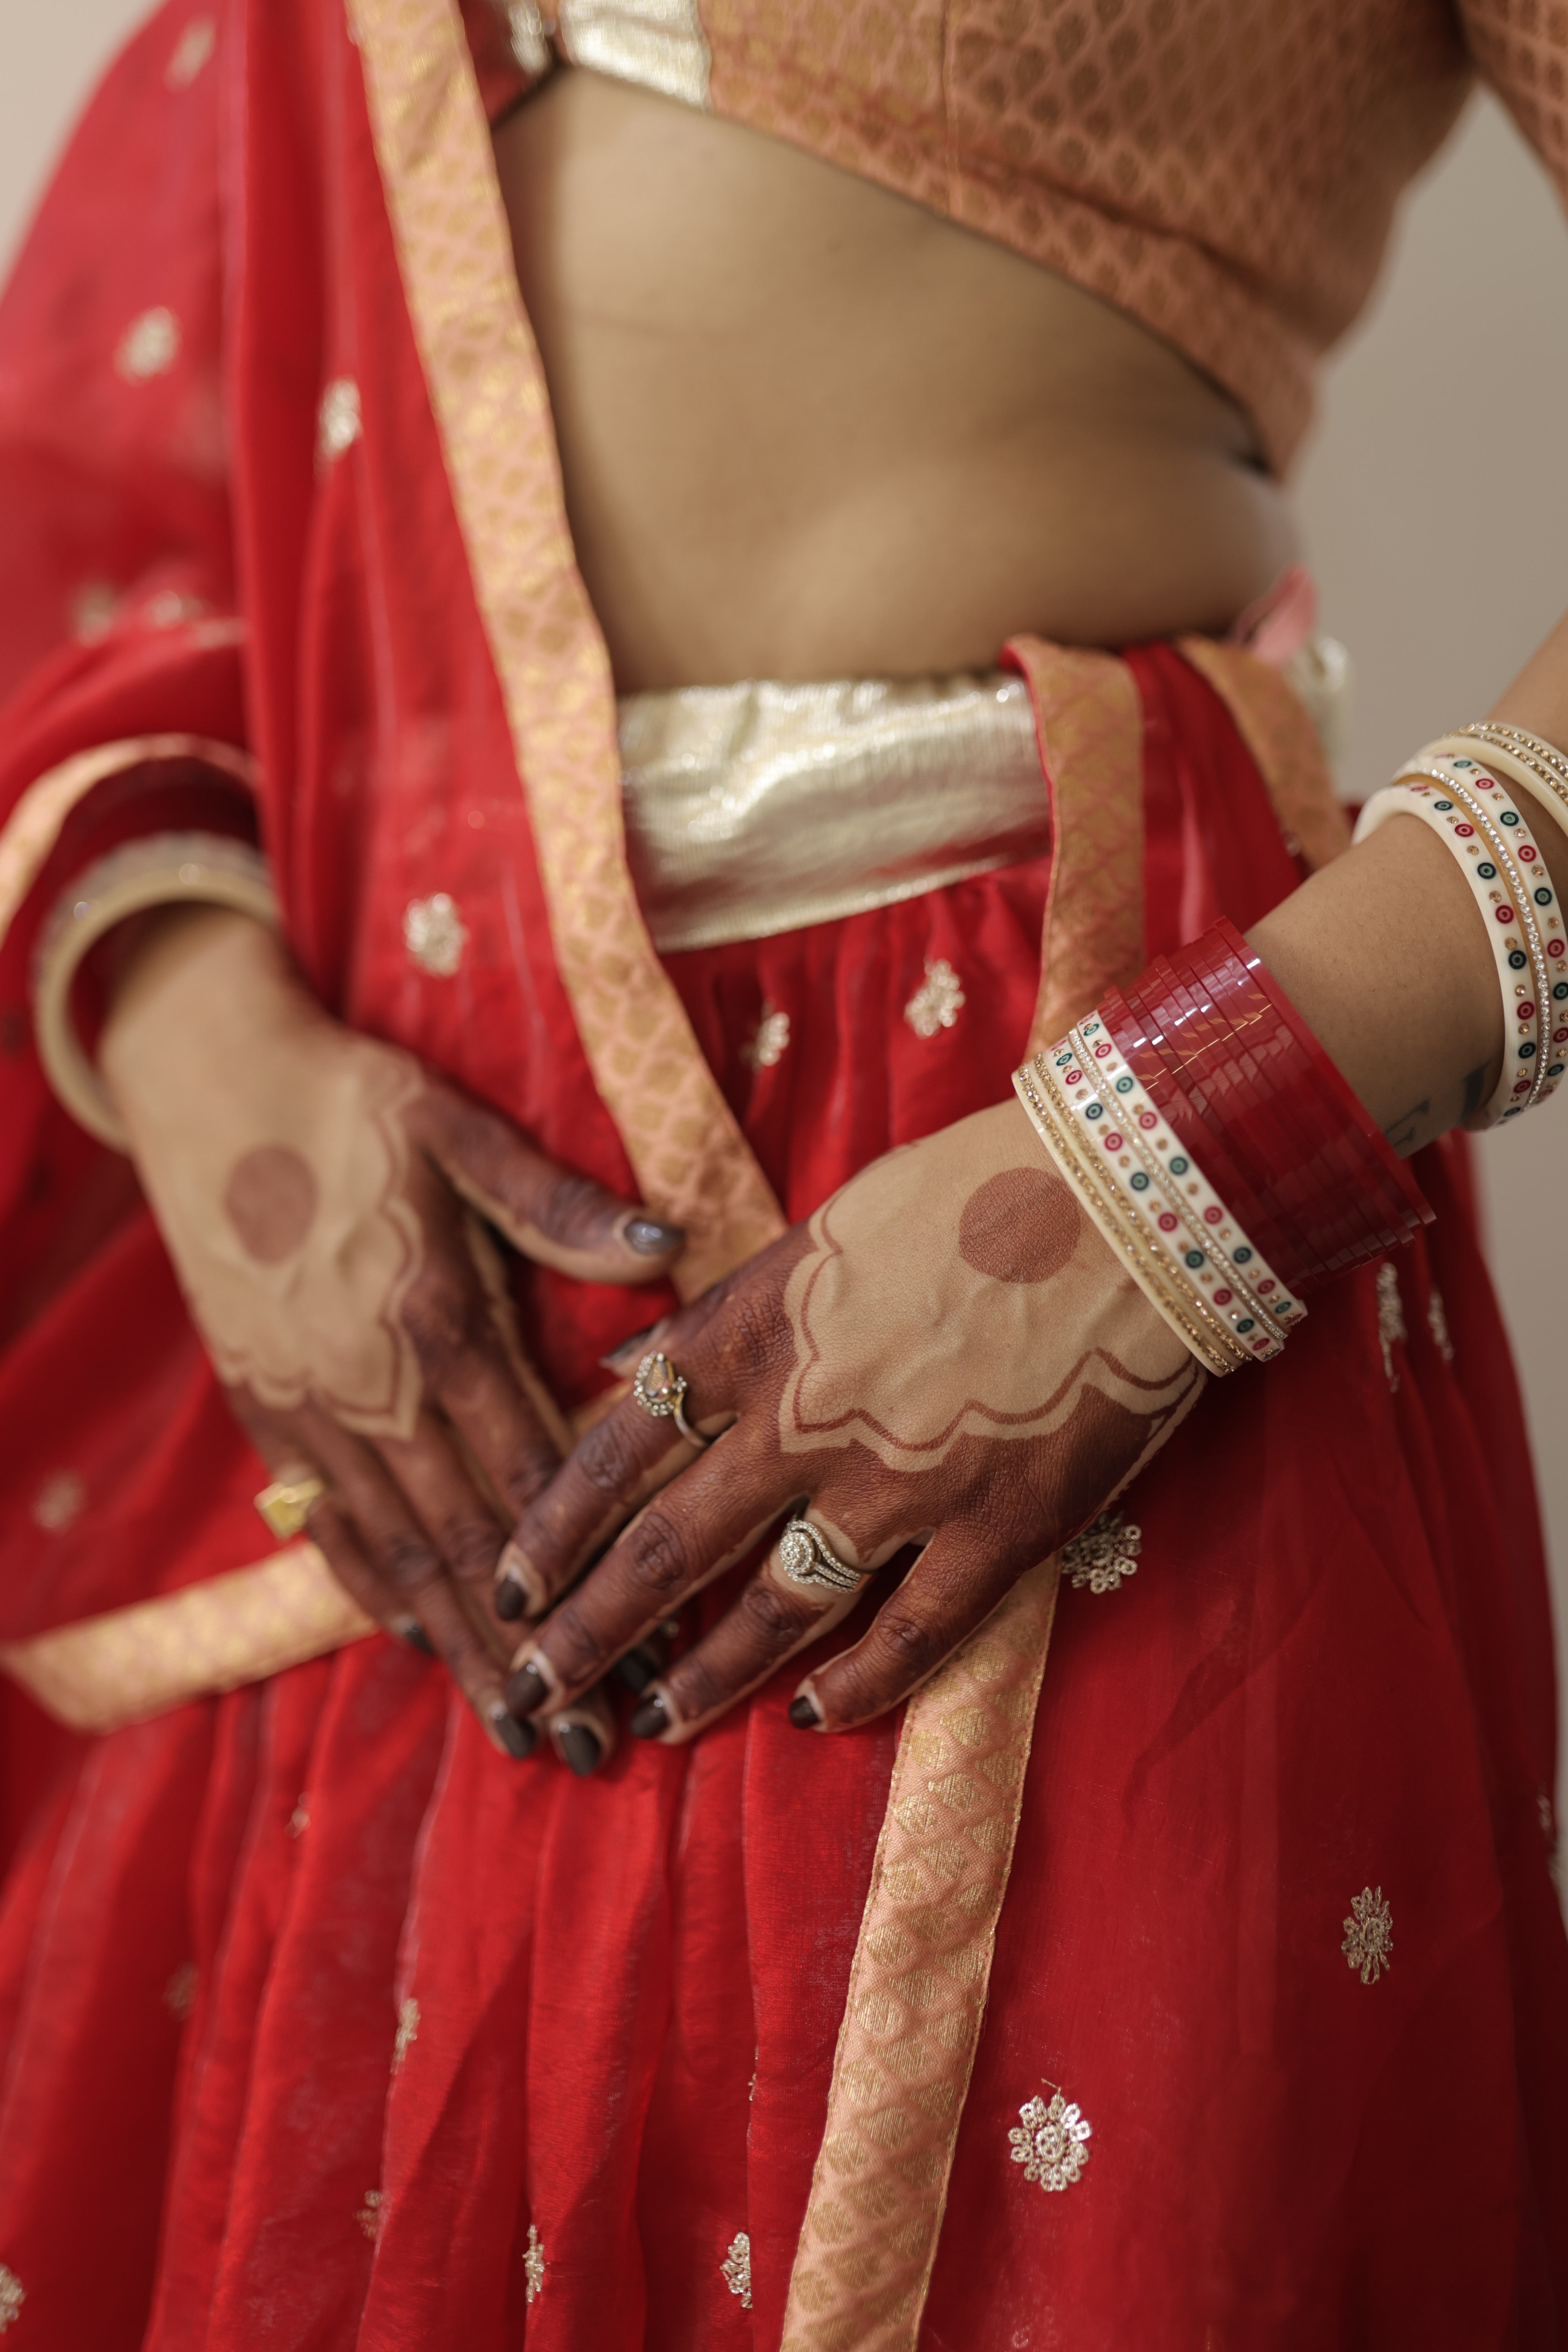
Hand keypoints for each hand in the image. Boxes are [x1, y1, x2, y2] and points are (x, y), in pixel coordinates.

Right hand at [99, 906, 683, 1762]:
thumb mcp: (458, 1131)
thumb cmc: (354, 1100)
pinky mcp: (266, 1407)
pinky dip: (372, 1587)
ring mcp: (314, 1407)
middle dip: (539, 1650)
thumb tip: (664, 1246)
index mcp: (439, 1321)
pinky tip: (416, 1642)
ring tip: (519, 1729)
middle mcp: (376, 1386)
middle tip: (599, 1744)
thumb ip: (557, 1205)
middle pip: (475, 1544)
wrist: (207, 1085)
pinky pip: (327, 1520)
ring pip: (400, 1553)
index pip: (536, 1479)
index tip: (648, 1651)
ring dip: (462, 1648)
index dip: (594, 1573)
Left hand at [500, 1098, 1205, 1742]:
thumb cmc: (973, 1190)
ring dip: (704, 1674)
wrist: (1131, 1193)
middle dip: (590, 1631)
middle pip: (669, 1549)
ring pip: (776, 1609)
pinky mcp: (1002, 1526)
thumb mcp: (820, 1230)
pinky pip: (913, 1634)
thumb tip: (624, 1364)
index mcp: (759, 1332)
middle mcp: (811, 1418)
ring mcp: (907, 1483)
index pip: (619, 1448)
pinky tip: (809, 1720)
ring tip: (654, 1721)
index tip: (511, 1583)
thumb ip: (721, 1314)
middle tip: (533, 1689)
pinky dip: (855, 1688)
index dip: (555, 1528)